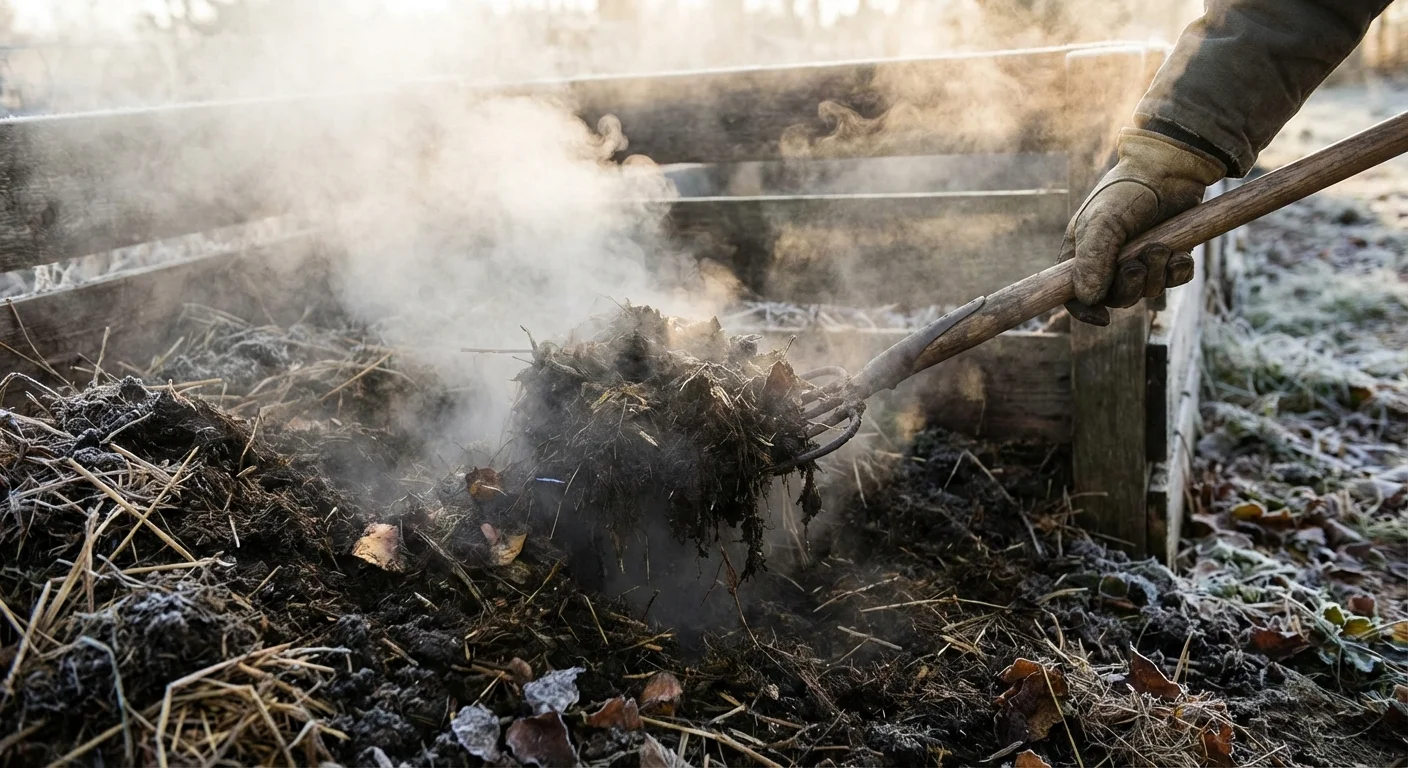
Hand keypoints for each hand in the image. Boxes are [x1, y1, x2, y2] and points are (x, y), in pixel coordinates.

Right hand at [1058, 128, 1224, 325]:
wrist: (1171, 167)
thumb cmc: (1127, 190)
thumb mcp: (1102, 223)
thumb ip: (1092, 260)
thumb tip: (1089, 299)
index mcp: (1082, 254)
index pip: (1075, 295)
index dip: (1086, 310)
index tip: (1102, 318)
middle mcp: (1109, 261)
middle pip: (1116, 299)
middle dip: (1130, 286)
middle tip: (1138, 263)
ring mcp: (1140, 259)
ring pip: (1147, 291)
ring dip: (1156, 274)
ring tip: (1162, 246)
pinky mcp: (1169, 256)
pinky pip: (1174, 281)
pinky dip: (1178, 271)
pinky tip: (1181, 253)